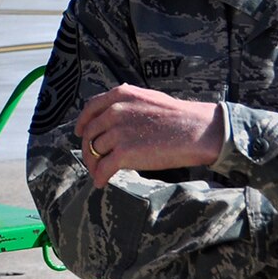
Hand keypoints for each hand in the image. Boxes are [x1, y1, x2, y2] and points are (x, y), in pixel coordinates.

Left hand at [75, 84, 223, 187]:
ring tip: (99, 172)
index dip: (82, 123)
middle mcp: (114, 111)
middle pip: (90, 133)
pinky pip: (103, 168)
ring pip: (94, 151)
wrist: (198, 131)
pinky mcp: (124, 153)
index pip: (90, 109)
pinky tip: (101, 182)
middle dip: (88, 148)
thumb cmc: (180, 116)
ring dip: (95, 164)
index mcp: (120, 96)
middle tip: (92, 159)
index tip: (79, 133)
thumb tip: (113, 110)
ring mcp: (118, 132)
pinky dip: (99, 177)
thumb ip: (127, 102)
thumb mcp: (148, 97)